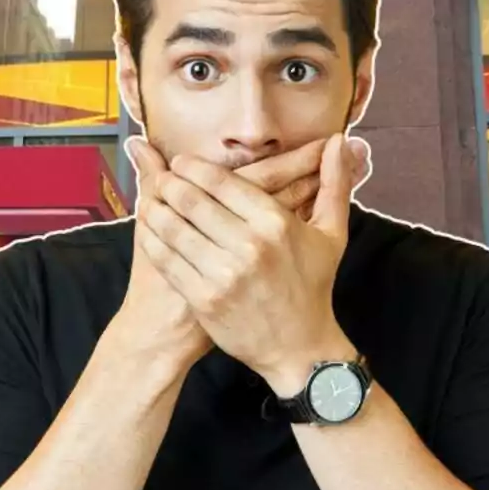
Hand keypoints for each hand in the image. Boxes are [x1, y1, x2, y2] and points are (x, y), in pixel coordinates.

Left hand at [136, 133, 364, 396]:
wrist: (299, 349)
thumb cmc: (313, 286)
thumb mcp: (331, 233)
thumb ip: (334, 184)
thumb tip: (340, 140)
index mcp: (276, 224)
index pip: (222, 182)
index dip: (193, 168)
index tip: (179, 162)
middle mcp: (248, 246)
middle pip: (193, 201)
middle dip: (169, 184)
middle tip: (160, 178)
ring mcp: (223, 275)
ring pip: (174, 229)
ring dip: (155, 209)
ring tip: (149, 199)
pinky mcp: (204, 299)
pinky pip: (167, 261)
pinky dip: (153, 242)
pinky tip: (148, 232)